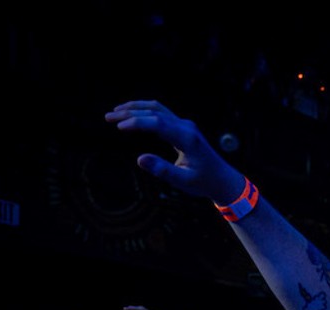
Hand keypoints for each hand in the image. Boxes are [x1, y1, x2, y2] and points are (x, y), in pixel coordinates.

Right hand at [106, 101, 250, 206]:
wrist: (222, 179)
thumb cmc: (204, 182)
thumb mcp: (183, 181)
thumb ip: (163, 170)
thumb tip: (139, 159)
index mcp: (187, 138)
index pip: (158, 123)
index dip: (137, 123)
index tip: (118, 127)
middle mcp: (186, 127)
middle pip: (155, 112)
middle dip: (130, 112)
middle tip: (107, 117)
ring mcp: (185, 125)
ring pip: (157, 109)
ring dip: (135, 108)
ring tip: (114, 112)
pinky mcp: (182, 127)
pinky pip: (161, 114)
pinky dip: (144, 112)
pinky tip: (130, 116)